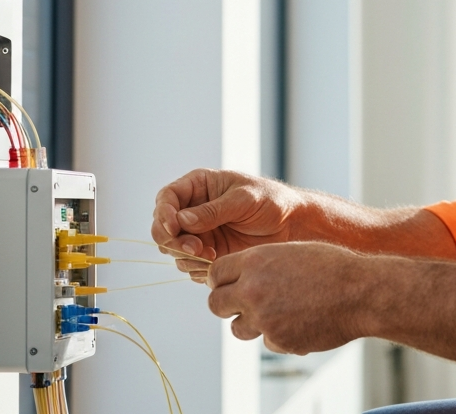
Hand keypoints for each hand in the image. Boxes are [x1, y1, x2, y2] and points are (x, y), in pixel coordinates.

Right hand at [151, 169, 303, 280]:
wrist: (292, 226)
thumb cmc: (271, 201)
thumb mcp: (244, 199)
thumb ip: (213, 210)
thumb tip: (182, 220)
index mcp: (198, 186)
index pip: (166, 199)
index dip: (164, 214)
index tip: (174, 228)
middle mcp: (193, 210)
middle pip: (163, 227)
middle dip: (172, 240)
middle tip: (194, 249)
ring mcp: (199, 233)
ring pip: (173, 250)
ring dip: (185, 257)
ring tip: (210, 256)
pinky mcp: (208, 254)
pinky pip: (189, 266)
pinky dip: (197, 268)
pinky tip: (216, 263)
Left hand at [207, 242, 376, 353]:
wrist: (361, 292)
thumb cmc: (332, 267)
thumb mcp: (291, 251)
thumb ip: (261, 264)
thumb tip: (241, 276)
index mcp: (255, 261)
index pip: (216, 273)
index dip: (222, 279)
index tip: (230, 284)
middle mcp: (253, 290)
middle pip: (216, 304)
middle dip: (227, 304)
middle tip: (243, 303)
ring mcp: (264, 318)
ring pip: (237, 329)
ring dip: (251, 324)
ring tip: (275, 314)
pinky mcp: (279, 340)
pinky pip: (267, 342)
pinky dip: (279, 335)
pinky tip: (301, 322)